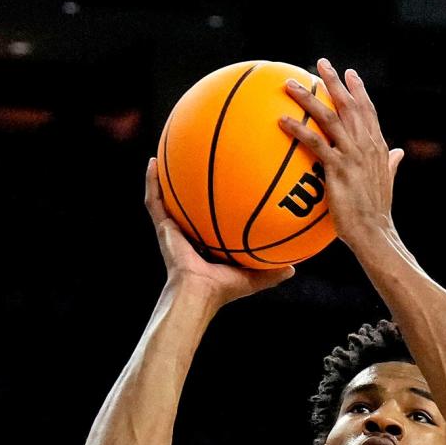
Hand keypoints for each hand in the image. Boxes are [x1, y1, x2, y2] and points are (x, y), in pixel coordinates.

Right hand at [145, 159, 293, 304]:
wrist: (198, 292)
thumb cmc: (223, 289)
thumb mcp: (253, 277)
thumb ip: (272, 271)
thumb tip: (294, 268)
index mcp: (208, 244)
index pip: (212, 219)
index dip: (216, 203)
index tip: (224, 183)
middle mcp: (189, 234)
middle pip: (189, 203)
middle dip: (191, 184)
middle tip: (197, 160)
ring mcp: (174, 230)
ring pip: (167, 198)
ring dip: (165, 177)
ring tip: (166, 152)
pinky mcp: (163, 228)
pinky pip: (154, 201)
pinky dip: (151, 182)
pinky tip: (152, 162)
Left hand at [280, 58, 402, 248]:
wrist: (374, 232)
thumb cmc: (377, 213)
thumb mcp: (387, 182)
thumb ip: (390, 164)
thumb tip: (399, 154)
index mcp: (378, 147)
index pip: (368, 111)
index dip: (358, 90)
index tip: (350, 73)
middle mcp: (366, 145)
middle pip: (348, 104)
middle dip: (334, 81)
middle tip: (320, 63)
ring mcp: (352, 155)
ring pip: (329, 117)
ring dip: (309, 98)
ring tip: (290, 85)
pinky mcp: (338, 168)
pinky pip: (314, 142)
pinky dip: (299, 129)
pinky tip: (283, 120)